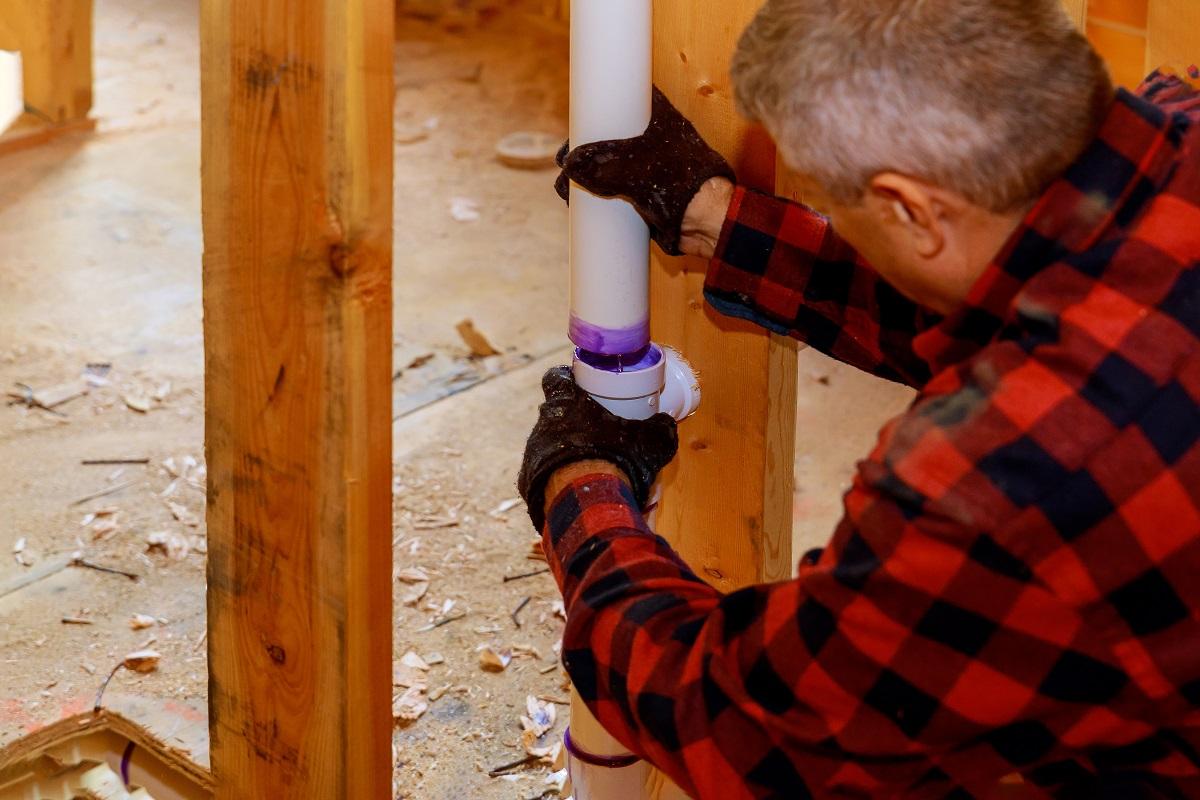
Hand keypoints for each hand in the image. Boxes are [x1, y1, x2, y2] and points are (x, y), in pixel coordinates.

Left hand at [518, 367, 678, 530]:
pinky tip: (576, 487)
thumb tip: (666, 424)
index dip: (566, 379)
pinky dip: (557, 478)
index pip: (556, 378)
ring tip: (588, 465)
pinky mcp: (528, 482)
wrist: (588, 505)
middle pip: (553, 413)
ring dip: (564, 451)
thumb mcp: (650, 442)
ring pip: (547, 444)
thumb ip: (660, 429)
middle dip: (571, 420)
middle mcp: (543, 423)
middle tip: (594, 432)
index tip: (578, 385)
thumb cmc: (616, 462)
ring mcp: (533, 453)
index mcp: (567, 403)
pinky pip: (543, 474)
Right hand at [554, 87, 735, 255]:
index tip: (576, 115)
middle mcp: (651, 137)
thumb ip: (600, 168)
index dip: (600, 102)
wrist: (707, 222)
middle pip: (609, 134)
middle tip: (566, 160)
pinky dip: (595, 193)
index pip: (624, 97)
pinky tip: (577, 202)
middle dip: (584, 148)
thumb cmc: (683, 185)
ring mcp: (646, 165)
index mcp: (656, 116)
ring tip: (566, 187)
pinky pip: (613, 188)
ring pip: (609, 163)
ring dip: (586, 173)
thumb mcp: (636, 172)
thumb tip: (569, 165)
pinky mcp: (643, 191)